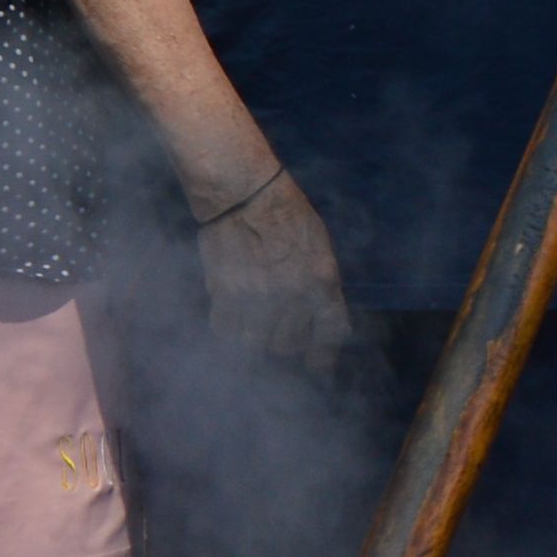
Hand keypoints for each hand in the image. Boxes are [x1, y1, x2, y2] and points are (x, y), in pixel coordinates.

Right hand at [192, 160, 354, 373]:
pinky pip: (225, 330)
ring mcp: (257, 297)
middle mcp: (293, 295)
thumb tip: (319, 315)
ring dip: (255, 337)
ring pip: (256, 344)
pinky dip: (228, 328)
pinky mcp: (225, 294)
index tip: (316, 366)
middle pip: (288, 344)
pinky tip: (230, 314)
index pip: (331, 334)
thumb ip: (321, 282)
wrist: (243, 190)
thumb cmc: (285, 210)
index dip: (323, 357)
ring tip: (253, 323)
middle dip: (284, 342)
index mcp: (322, 280)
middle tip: (277, 330)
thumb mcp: (319, 244)